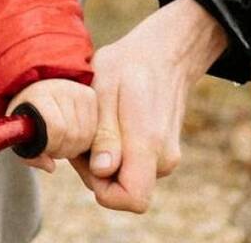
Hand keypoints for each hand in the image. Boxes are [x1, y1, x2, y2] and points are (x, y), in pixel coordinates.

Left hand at [6, 78, 95, 172]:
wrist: (35, 91)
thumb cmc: (26, 116)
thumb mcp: (20, 135)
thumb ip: (30, 155)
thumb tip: (50, 167)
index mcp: (39, 95)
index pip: (57, 128)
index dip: (52, 145)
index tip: (45, 147)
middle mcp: (61, 88)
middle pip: (74, 134)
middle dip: (63, 149)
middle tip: (54, 146)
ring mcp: (78, 91)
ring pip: (87, 135)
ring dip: (75, 146)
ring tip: (62, 140)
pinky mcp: (90, 95)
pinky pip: (95, 130)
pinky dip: (85, 139)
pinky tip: (73, 134)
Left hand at [69, 0, 226, 212]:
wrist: (164, 53)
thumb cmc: (129, 65)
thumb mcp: (105, 89)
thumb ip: (105, 133)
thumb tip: (103, 170)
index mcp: (149, 143)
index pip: (132, 198)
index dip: (104, 190)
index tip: (87, 159)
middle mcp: (163, 158)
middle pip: (121, 189)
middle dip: (94, 169)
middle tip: (85, 130)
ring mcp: (165, 157)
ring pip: (124, 177)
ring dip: (102, 158)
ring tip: (96, 121)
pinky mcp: (162, 153)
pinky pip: (132, 166)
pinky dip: (114, 151)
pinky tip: (107, 123)